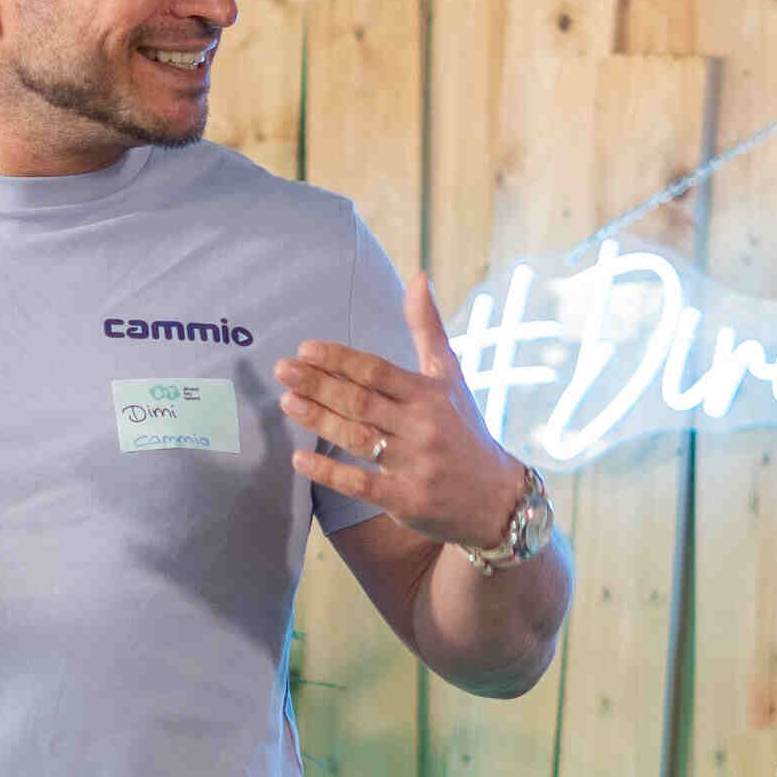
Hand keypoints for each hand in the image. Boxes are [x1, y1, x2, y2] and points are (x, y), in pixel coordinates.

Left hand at [279, 279, 526, 551]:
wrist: (495, 496)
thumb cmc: (464, 429)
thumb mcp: (451, 376)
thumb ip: (428, 329)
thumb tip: (419, 276)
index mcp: (429, 394)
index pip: (377, 371)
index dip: (340, 359)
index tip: (305, 349)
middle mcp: (422, 426)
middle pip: (361, 402)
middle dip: (319, 384)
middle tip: (281, 370)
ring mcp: (414, 464)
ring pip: (357, 438)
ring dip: (318, 420)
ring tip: (287, 402)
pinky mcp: (407, 500)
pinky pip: (360, 484)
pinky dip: (328, 472)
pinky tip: (299, 458)